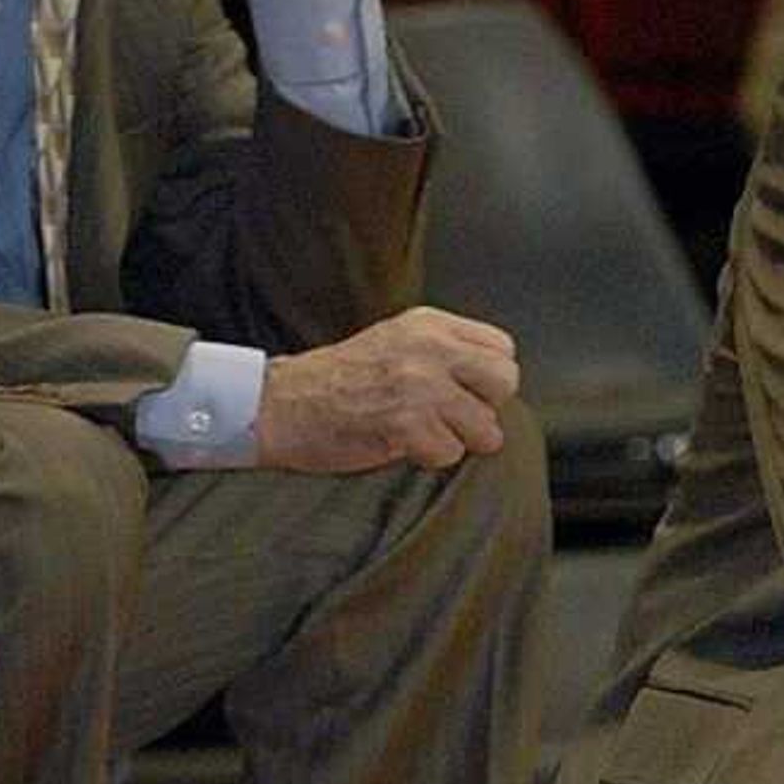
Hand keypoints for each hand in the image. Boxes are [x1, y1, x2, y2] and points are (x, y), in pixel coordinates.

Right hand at [257, 307, 518, 472]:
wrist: (278, 404)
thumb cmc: (338, 381)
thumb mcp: (397, 342)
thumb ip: (447, 352)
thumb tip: (495, 384)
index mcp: (430, 325)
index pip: (503, 349)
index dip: (487, 378)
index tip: (461, 390)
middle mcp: (429, 348)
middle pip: (505, 382)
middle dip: (484, 407)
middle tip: (448, 415)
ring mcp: (419, 384)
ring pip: (486, 426)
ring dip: (457, 439)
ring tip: (421, 431)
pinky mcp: (406, 422)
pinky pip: (452, 453)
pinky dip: (431, 457)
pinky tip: (402, 444)